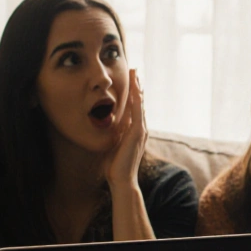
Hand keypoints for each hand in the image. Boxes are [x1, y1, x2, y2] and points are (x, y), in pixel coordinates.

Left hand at [104, 68, 147, 190]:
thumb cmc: (115, 166)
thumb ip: (115, 135)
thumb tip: (110, 128)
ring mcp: (140, 131)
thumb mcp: (114, 145)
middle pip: (139, 103)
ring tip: (136, 75)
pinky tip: (136, 89)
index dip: (132, 94)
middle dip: (137, 87)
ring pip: (139, 105)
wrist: (122, 179)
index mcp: (134, 132)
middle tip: (135, 71)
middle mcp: (140, 130)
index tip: (130, 81)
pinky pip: (138, 112)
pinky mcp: (138, 133)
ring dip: (137, 89)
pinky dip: (137, 100)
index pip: (134, 109)